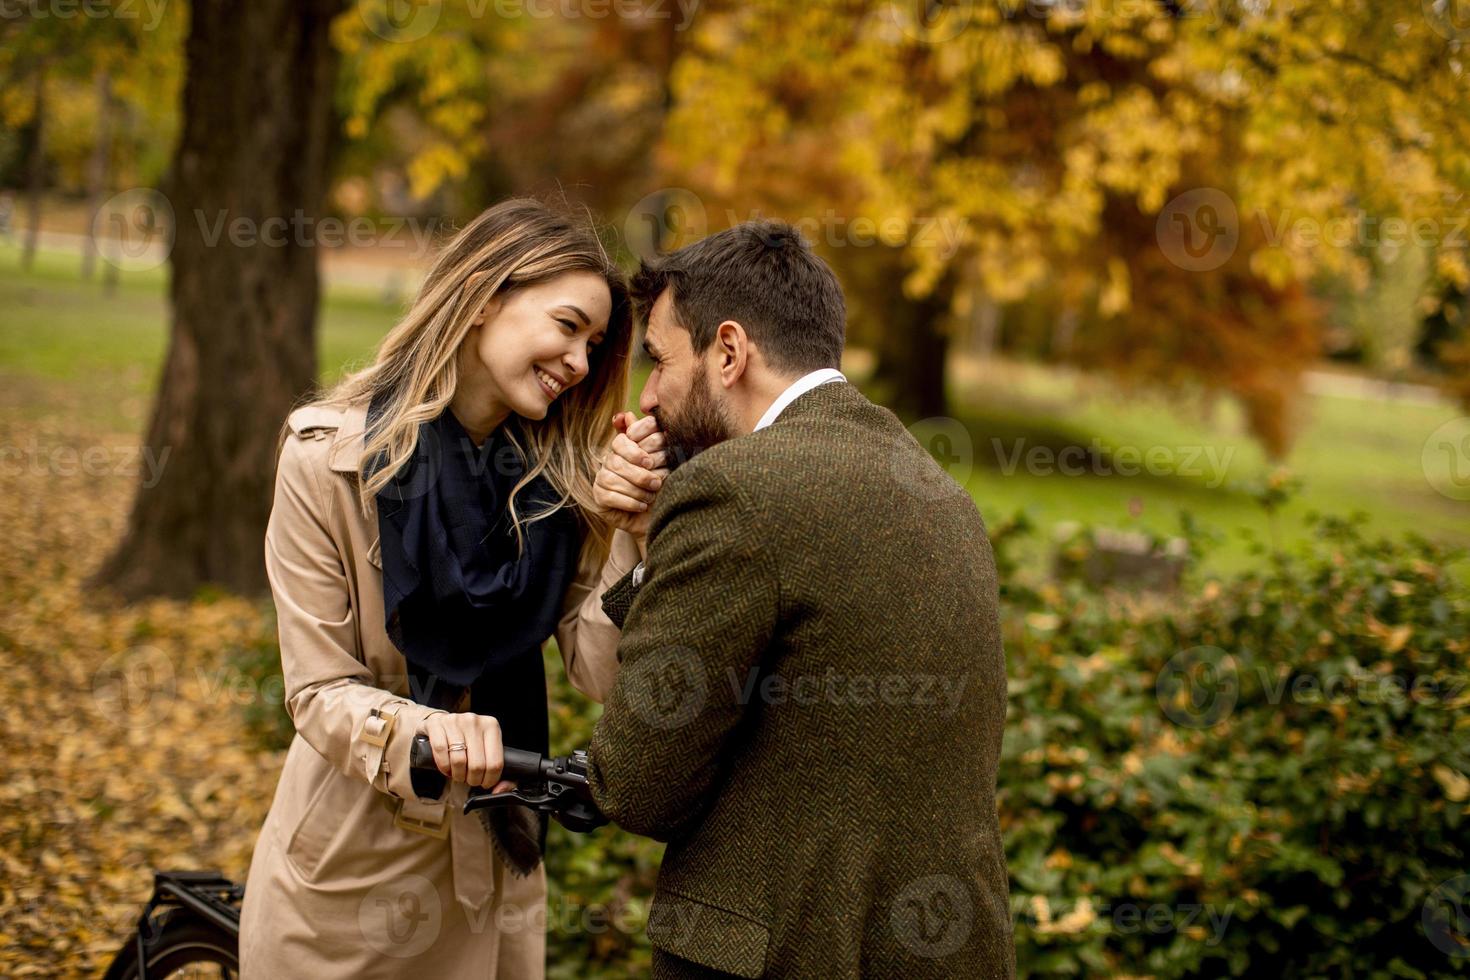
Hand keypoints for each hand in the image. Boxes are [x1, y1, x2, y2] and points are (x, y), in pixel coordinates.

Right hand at [422, 712, 513, 791]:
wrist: (440, 721)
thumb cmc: (465, 738)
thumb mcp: (485, 748)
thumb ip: (497, 771)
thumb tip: (500, 790)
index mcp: (491, 726)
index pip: (495, 762)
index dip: (489, 780)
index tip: (484, 783)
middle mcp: (474, 721)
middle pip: (477, 765)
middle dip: (473, 780)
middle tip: (469, 780)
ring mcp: (455, 721)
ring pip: (459, 761)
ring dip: (458, 775)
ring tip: (458, 774)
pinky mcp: (436, 725)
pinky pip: (441, 753)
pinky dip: (443, 767)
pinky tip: (447, 768)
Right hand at [594, 411, 668, 536]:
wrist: (655, 515)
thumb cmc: (659, 486)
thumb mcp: (662, 463)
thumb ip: (653, 441)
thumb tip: (636, 416)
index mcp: (624, 449)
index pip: (621, 441)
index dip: (634, 450)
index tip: (650, 461)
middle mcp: (609, 461)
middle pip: (616, 461)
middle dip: (639, 474)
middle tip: (657, 482)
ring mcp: (601, 479)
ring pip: (613, 480)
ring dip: (636, 490)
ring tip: (651, 497)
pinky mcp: (599, 497)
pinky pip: (609, 496)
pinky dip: (628, 502)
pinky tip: (641, 505)